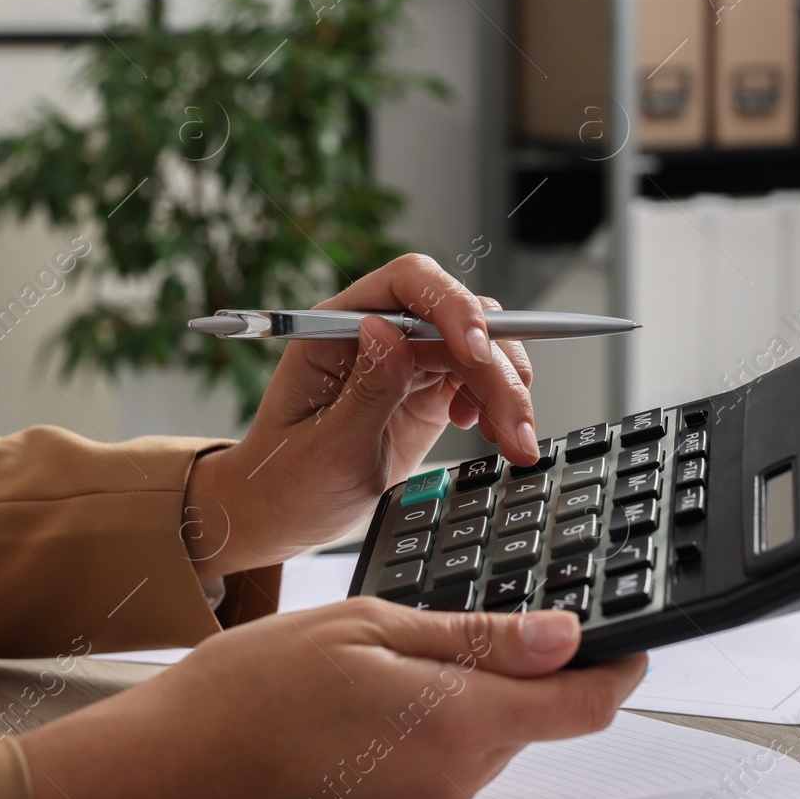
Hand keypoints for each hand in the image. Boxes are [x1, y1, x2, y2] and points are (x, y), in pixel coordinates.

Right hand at [19, 601, 645, 798]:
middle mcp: (455, 780)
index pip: (584, 704)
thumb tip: (562, 633)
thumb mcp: (365, 626)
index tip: (630, 632)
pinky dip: (431, 718)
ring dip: (468, 690)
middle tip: (467, 612)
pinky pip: (445, 759)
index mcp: (458, 722)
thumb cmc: (247, 695)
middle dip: (522, 664)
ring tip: (391, 652)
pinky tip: (369, 694)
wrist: (167, 778)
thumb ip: (473, 636)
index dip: (621, 664)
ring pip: (487, 736)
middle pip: (534, 717)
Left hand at [183, 254, 538, 579]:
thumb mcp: (325, 450)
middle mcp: (375, 333)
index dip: (450, 304)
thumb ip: (365, 392)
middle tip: (515, 426)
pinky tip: (491, 433)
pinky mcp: (427, 389)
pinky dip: (498, 403)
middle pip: (455, 318)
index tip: (476, 348)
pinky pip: (479, 378)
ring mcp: (405, 360)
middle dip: (494, 367)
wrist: (284, 515)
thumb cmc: (286, 483)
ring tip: (515, 441)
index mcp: (336, 329)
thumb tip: (391, 331)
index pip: (405, 284)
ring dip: (506, 389)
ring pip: (478, 347)